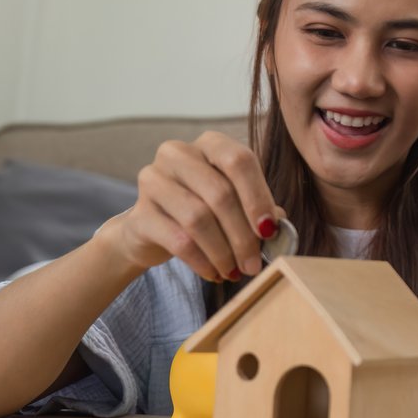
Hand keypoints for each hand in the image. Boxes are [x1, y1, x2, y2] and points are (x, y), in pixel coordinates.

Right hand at [97, 132, 282, 282]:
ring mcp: (153, 180)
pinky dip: (202, 261)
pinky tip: (215, 273)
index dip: (257, 197)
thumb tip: (278, 225)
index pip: (239, 160)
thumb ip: (258, 207)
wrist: (151, 229)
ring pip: (199, 218)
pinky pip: (178, 240)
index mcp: (210, 143)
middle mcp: (178, 154)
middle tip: (254, 264)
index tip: (270, 230)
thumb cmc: (203, 210)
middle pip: (220, 193)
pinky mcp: (139, 214)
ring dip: (223, 252)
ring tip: (236, 272)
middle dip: (243, 235)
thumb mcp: (234, 202)